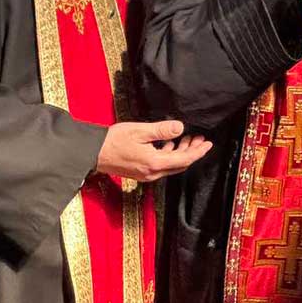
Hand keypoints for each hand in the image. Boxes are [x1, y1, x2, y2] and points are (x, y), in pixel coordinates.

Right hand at [96, 120, 211, 182]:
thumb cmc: (114, 141)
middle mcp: (152, 173)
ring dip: (181, 152)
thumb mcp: (140, 131)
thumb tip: (180, 128)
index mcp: (154, 163)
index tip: (208, 144)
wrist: (93, 153)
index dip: (198, 152)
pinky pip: (161, 165)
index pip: (183, 159)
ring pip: (171, 165)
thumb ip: (162, 130)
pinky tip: (168, 144)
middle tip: (200, 138)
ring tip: (188, 138)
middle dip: (192, 151)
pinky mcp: (140, 172)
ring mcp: (146, 174)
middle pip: (179, 164)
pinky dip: (169, 155)